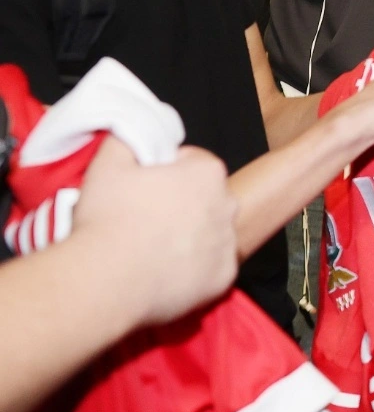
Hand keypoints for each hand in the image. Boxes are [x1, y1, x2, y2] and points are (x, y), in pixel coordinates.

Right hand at [73, 137, 238, 325]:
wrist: (106, 280)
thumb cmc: (109, 217)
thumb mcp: (108, 162)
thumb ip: (127, 138)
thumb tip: (134, 131)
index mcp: (208, 172)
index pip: (191, 162)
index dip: (164, 172)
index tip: (141, 188)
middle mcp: (229, 204)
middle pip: (204, 198)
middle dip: (181, 204)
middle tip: (143, 219)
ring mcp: (228, 243)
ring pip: (209, 233)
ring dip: (189, 237)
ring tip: (151, 249)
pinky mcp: (224, 277)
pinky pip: (210, 268)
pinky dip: (193, 270)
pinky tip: (164, 272)